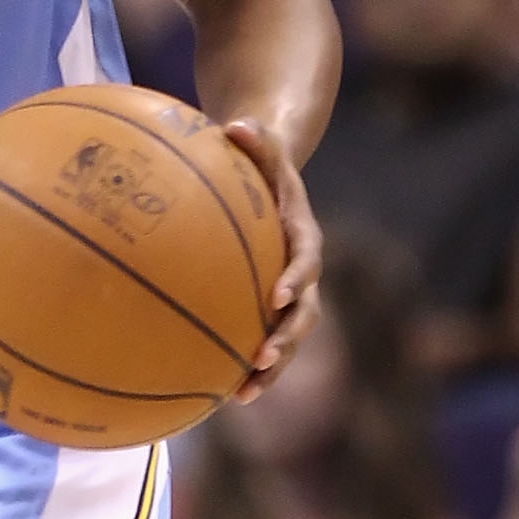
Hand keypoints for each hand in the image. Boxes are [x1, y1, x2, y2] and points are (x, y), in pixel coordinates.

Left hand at [222, 117, 320, 399]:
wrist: (274, 181)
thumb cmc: (261, 163)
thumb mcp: (261, 146)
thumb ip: (254, 138)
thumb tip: (235, 123)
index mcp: (302, 237)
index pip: (306, 261)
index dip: (296, 280)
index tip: (277, 297)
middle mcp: (302, 273)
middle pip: (303, 314)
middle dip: (287, 341)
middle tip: (262, 360)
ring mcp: (287, 296)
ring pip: (286, 339)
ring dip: (269, 369)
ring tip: (241, 395)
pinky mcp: (266, 311)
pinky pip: (258, 341)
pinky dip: (241, 367)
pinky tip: (212, 394)